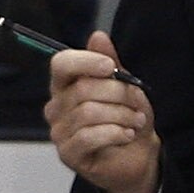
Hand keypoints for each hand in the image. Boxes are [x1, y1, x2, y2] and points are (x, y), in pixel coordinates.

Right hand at [46, 30, 159, 192]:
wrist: (136, 156)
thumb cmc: (126, 119)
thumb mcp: (124, 86)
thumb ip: (110, 63)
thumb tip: (98, 36)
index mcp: (66, 85)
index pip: (61, 64)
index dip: (86, 61)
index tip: (110, 67)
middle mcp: (56, 106)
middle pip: (82, 89)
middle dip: (118, 94)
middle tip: (137, 103)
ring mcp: (59, 131)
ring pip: (88, 113)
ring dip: (121, 115)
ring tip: (137, 121)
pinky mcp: (67, 153)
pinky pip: (88, 136)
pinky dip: (114, 133)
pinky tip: (127, 135)